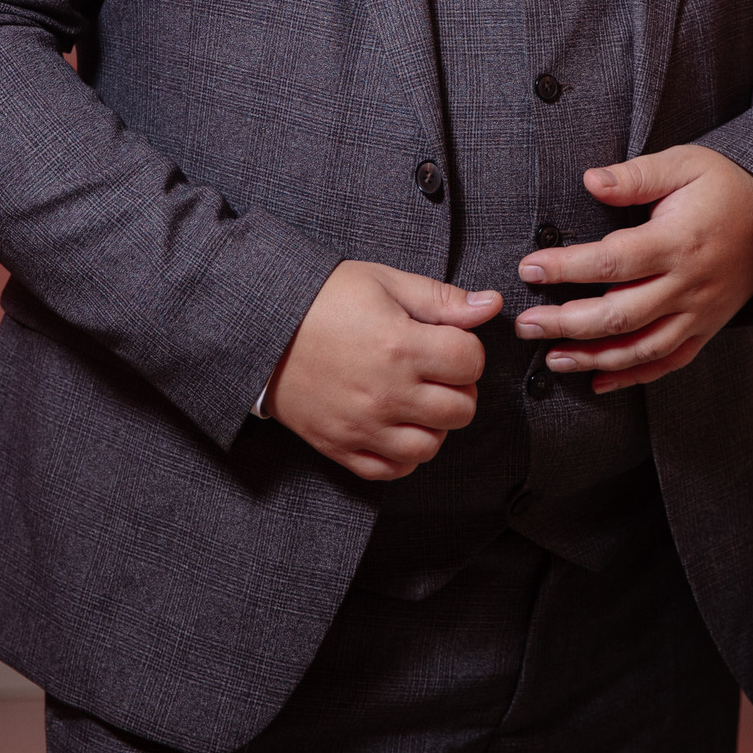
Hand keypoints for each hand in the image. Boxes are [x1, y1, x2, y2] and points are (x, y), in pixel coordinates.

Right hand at [264, 261, 501, 480]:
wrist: (263, 327)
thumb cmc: (323, 299)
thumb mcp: (384, 282)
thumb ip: (441, 299)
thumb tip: (490, 306)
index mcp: (400, 346)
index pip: (471, 362)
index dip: (467, 349)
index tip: (448, 342)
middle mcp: (386, 393)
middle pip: (460, 409)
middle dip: (458, 388)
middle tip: (437, 370)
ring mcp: (363, 426)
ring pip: (431, 446)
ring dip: (434, 424)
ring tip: (417, 399)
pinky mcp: (341, 447)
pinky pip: (392, 470)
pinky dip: (403, 454)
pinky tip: (396, 425)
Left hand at [513, 147, 752, 392]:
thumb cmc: (725, 184)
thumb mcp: (684, 164)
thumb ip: (636, 176)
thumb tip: (590, 180)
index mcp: (677, 242)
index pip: (611, 262)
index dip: (566, 268)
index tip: (529, 269)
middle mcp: (687, 285)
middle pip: (620, 315)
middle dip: (566, 323)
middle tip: (525, 324)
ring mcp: (698, 313)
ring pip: (640, 348)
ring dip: (592, 357)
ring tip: (551, 357)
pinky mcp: (705, 328)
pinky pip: (668, 361)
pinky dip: (632, 377)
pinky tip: (597, 380)